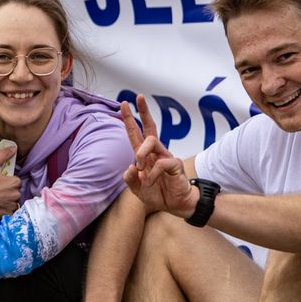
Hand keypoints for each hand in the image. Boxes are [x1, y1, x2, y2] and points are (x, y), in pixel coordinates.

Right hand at [0, 147, 20, 218]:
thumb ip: (3, 155)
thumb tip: (14, 148)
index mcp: (14, 182)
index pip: (16, 181)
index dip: (7, 181)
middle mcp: (16, 194)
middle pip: (15, 191)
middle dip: (8, 191)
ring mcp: (11, 205)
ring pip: (13, 201)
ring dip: (7, 200)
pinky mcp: (7, 214)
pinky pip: (9, 212)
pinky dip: (4, 209)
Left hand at [119, 96, 198, 215]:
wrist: (176, 205)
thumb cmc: (158, 194)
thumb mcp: (138, 190)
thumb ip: (130, 180)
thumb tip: (130, 167)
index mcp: (145, 156)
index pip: (136, 134)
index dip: (130, 120)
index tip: (124, 104)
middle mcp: (155, 152)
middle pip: (150, 127)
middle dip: (144, 111)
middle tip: (138, 96)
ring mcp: (166, 156)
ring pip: (152, 142)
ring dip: (141, 153)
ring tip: (139, 168)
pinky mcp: (175, 165)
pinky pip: (161, 163)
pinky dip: (152, 174)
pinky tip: (150, 182)